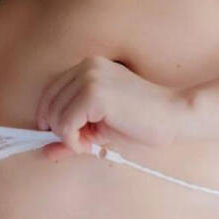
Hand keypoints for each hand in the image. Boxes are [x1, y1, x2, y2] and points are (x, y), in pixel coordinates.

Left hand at [36, 55, 186, 159]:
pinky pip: (66, 124)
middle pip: (48, 103)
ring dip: (67, 137)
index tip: (66, 136)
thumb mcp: (100, 127)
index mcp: (88, 66)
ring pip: (54, 115)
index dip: (51, 118)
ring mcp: (89, 78)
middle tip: (82, 143)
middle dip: (60, 130)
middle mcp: (86, 66)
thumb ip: (71, 135)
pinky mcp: (94, 94)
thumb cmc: (141, 121)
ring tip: (89, 143)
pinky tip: (90, 145)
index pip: (50, 92)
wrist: (174, 114)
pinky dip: (72, 140)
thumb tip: (44, 152)